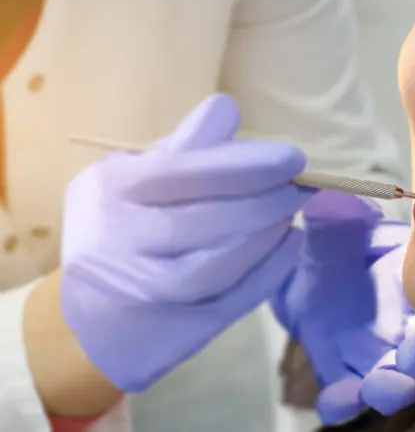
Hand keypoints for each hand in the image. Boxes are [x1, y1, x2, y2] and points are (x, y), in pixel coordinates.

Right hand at [59, 94, 313, 391]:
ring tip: (289, 211)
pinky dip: (272, 268)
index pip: (186, 172)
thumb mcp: (130, 177)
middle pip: (210, 218)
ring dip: (269, 232)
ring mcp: (150, 292)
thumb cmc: (117, 228)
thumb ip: (181, 148)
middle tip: (300, 186)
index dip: (246, 164)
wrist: (90, 320)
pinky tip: (289, 243)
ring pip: (224, 261)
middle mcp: (125, 243)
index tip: (293, 157)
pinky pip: (236, 298)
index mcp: (115, 192)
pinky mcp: (178, 329)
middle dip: (268, 198)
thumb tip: (227, 108)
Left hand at [270, 191, 414, 423]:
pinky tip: (333, 400)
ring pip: (400, 383)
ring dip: (395, 388)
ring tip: (378, 384)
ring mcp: (378, 354)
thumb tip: (333, 200)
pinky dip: (343, 402)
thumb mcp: (333, 224)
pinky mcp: (345, 373)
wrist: (298, 270)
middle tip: (412, 356)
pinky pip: (348, 397)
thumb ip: (339, 217)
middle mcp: (408, 326)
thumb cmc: (333, 242)